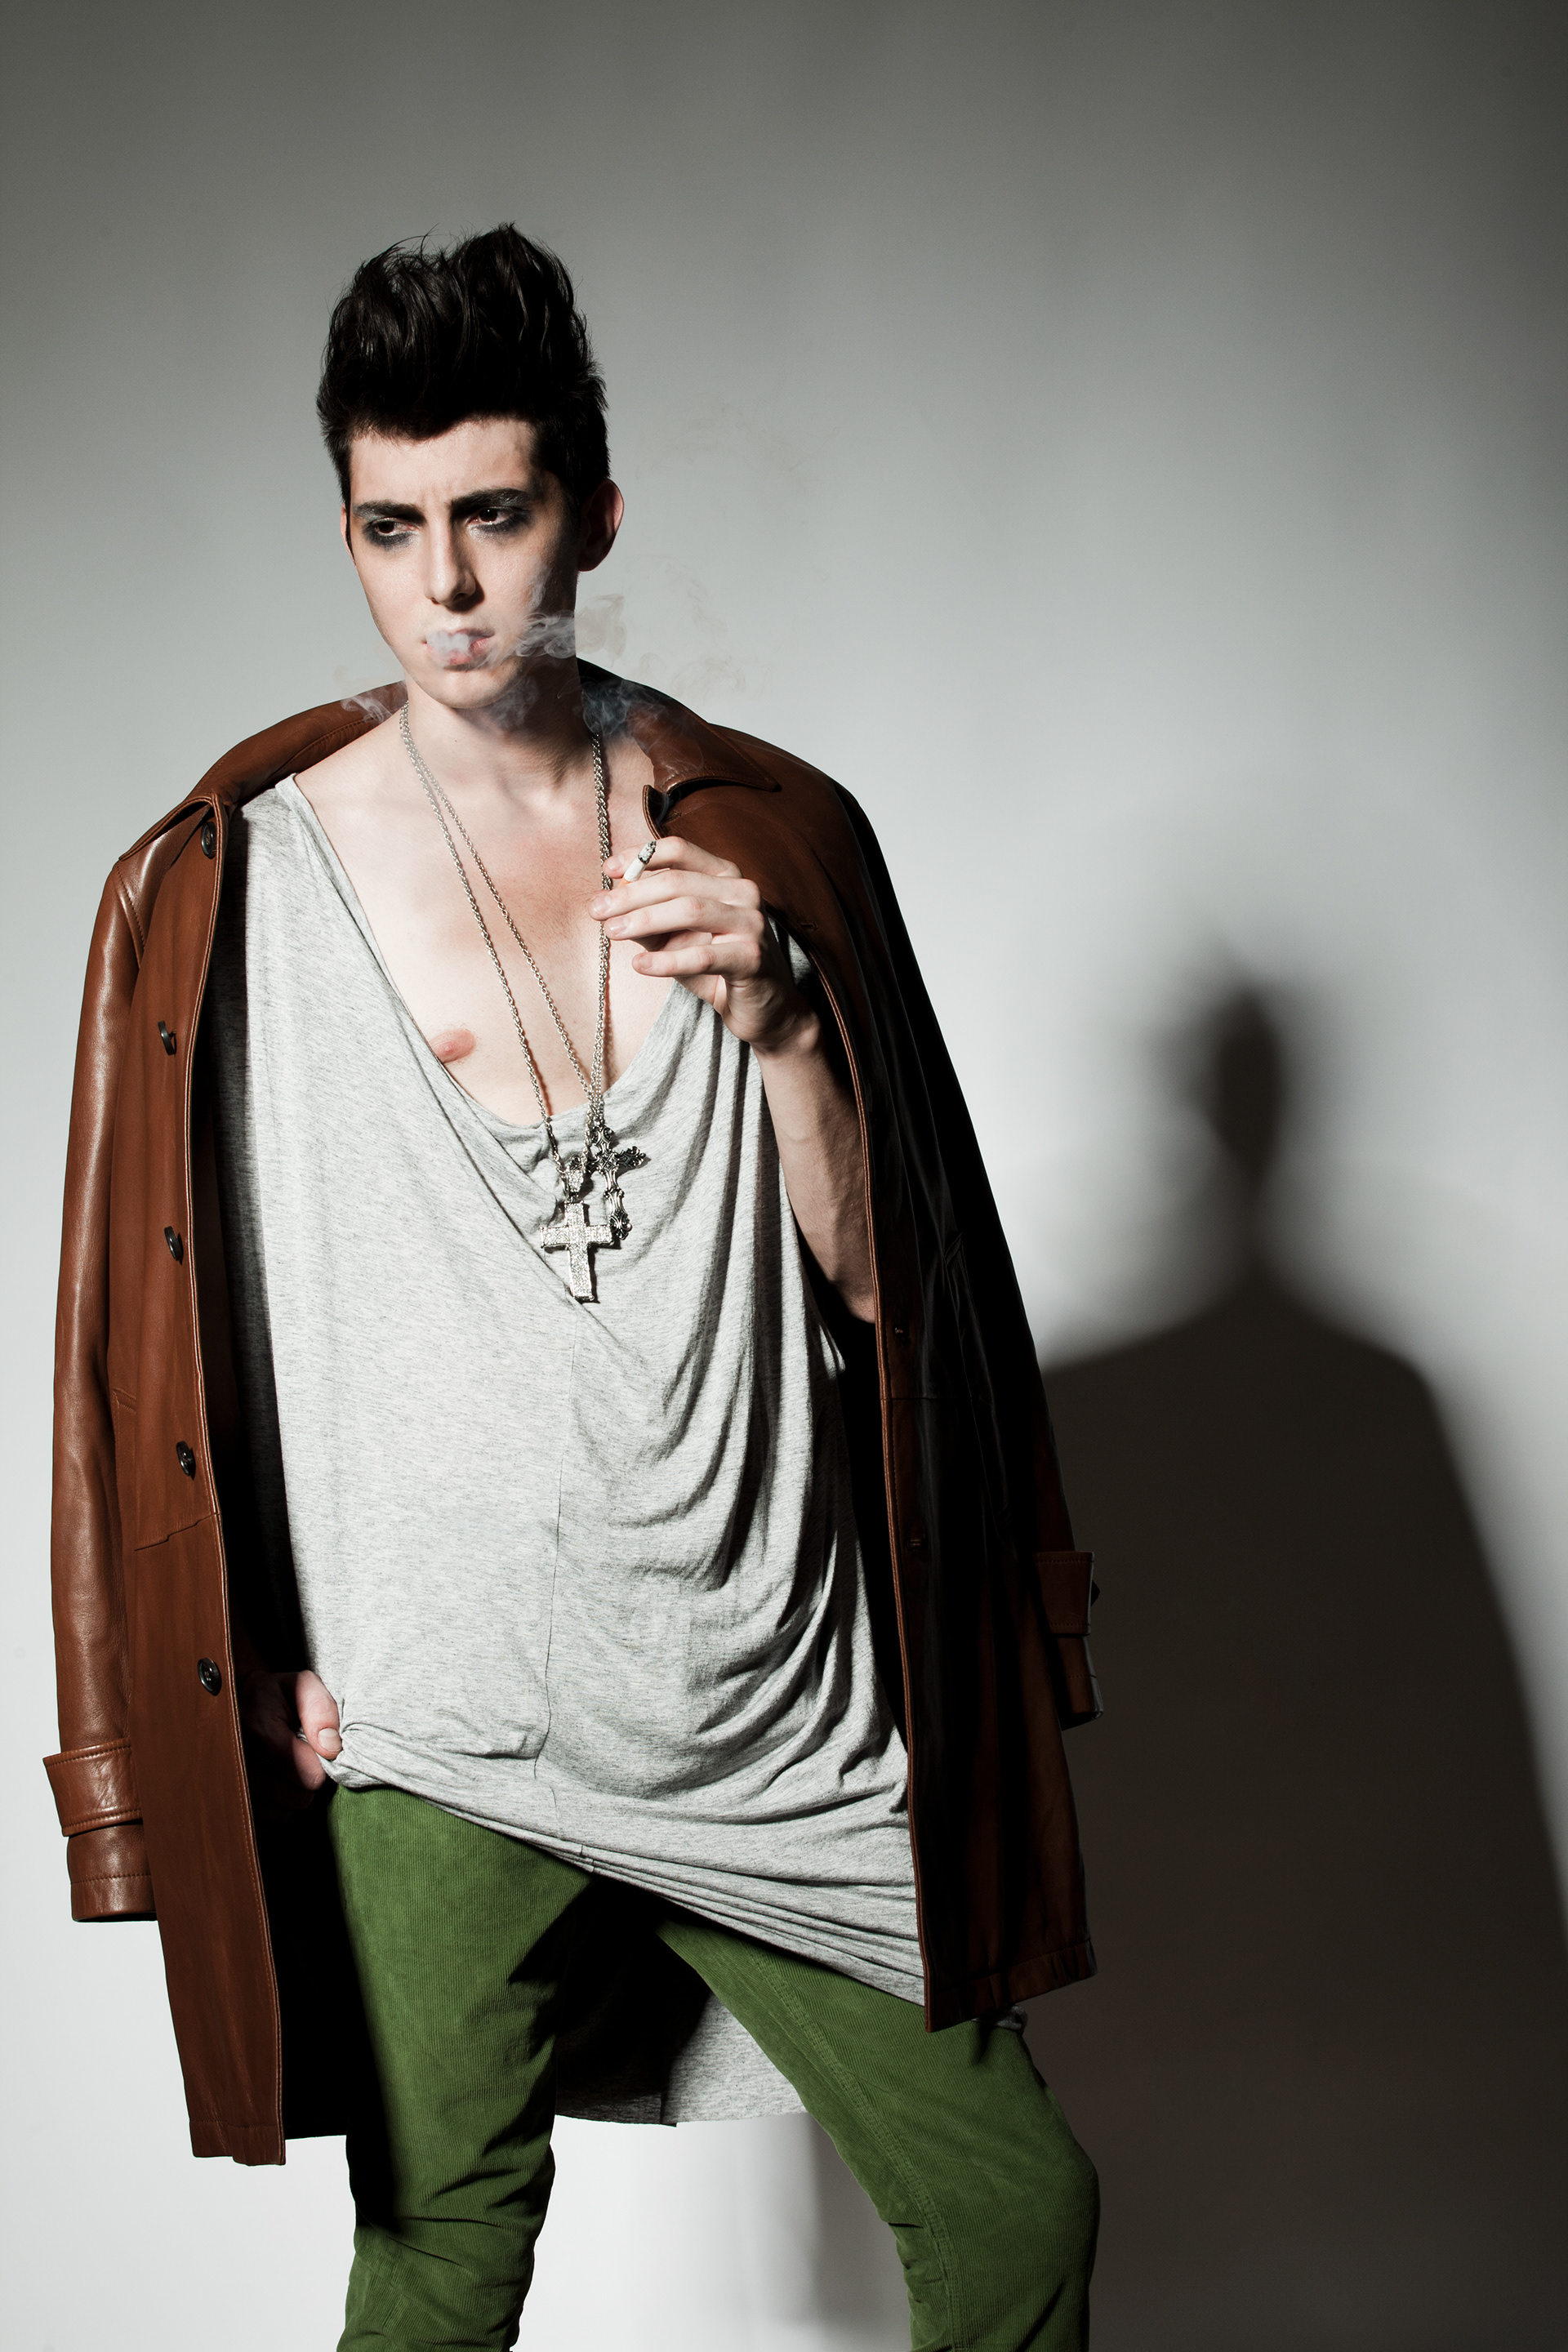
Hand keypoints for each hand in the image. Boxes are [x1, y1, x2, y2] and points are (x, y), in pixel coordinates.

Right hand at [239, 1667, 341, 1811]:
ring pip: (284, 1814)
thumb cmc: (275, 1695)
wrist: (233, 1704)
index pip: (311, 1775)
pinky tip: (269, 1784)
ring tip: (281, 1768)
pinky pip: (265, 1824)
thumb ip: (321, 1710)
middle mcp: (240, 1764)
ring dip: (289, 1795)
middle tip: (297, 1757)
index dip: (320, 1761)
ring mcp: (230, 1788)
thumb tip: (331, 1748)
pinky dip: (272, 1808)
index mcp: (260, 1732)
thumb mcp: (302, 1686)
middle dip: (306, 1779)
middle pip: (300, 1798)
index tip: (310, 1745)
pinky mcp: (227, 1806)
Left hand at [590, 843, 815, 1056]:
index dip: (640, 856)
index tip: (607, 870)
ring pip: (690, 911)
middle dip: (631, 894)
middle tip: (596, 909)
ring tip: (612, 931)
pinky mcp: (753, 958)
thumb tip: (610, 901)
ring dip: (644, 920)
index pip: (680, 851)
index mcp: (726, 877)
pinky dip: (667, 960)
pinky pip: (703, 955)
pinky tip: (640, 964)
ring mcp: (752, 923)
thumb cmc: (717, 966)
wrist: (763, 1008)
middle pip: (678, 882)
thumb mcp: (677, 937)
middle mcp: (743, 893)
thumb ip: (650, 916)